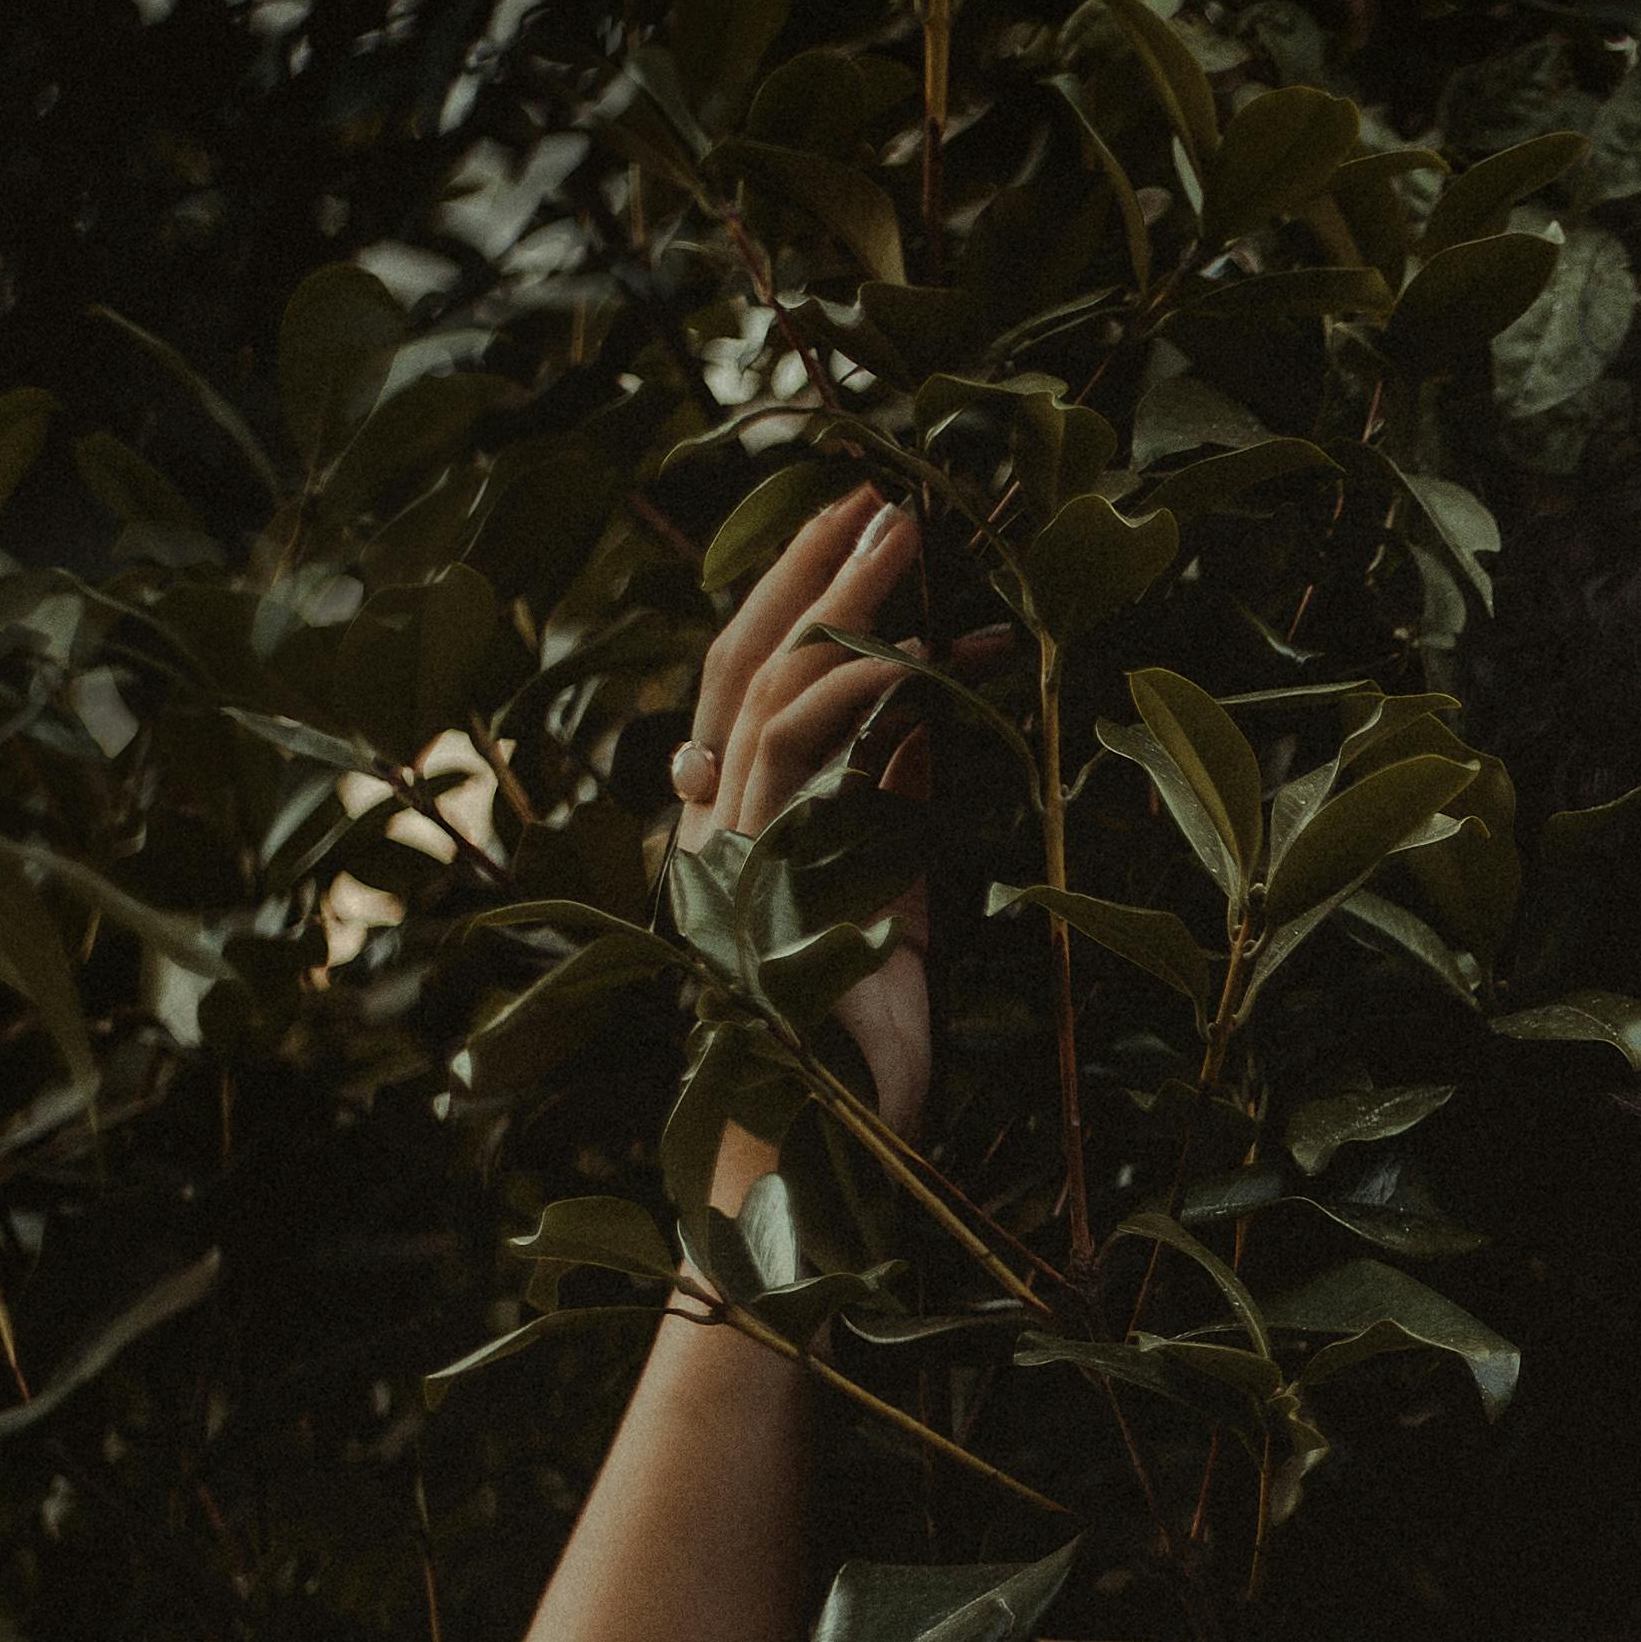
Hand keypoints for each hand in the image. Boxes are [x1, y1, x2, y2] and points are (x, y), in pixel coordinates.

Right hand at [672, 485, 968, 1131]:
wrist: (824, 1144)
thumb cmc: (856, 1047)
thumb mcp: (893, 908)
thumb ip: (890, 819)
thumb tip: (919, 735)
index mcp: (744, 832)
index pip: (756, 690)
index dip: (804, 613)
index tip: (868, 550)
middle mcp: (721, 825)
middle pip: (744, 659)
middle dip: (807, 572)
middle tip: (871, 498)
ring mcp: (730, 839)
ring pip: (765, 678)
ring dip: (837, 598)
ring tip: (899, 530)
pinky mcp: (759, 860)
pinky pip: (795, 741)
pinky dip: (853, 683)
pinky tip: (908, 646)